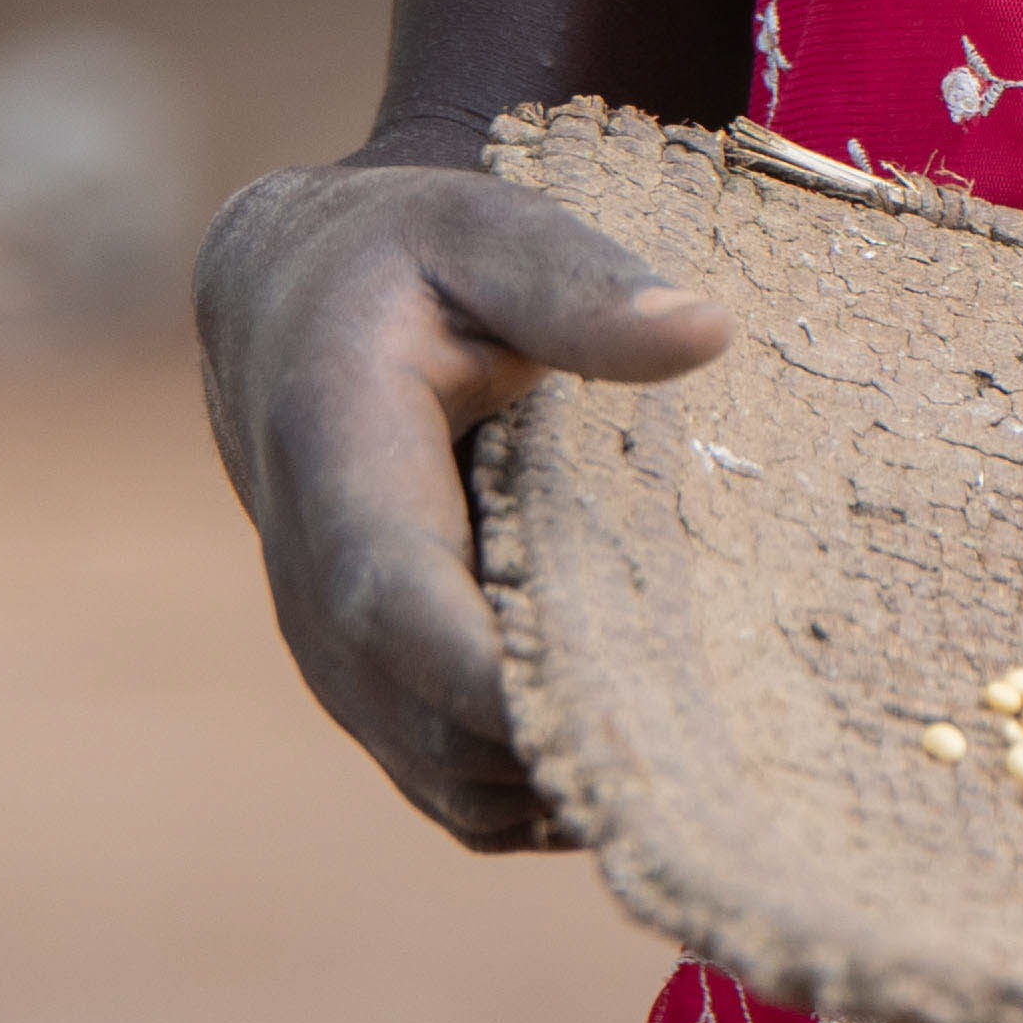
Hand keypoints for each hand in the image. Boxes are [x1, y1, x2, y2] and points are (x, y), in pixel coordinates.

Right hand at [198, 151, 731, 844]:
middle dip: (566, 750)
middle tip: (725, 750)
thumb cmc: (410, 259)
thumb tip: (708, 331)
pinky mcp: (377, 696)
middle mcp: (313, 589)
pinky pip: (460, 792)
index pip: (392, 602)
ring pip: (450, 782)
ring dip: (568, 782)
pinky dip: (547, 792)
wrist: (297, 307)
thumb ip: (582, 284)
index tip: (614, 713)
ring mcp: (338, 659)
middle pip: (428, 725)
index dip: (488, 675)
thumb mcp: (487, 230)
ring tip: (712, 751)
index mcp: (336, 462)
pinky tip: (655, 747)